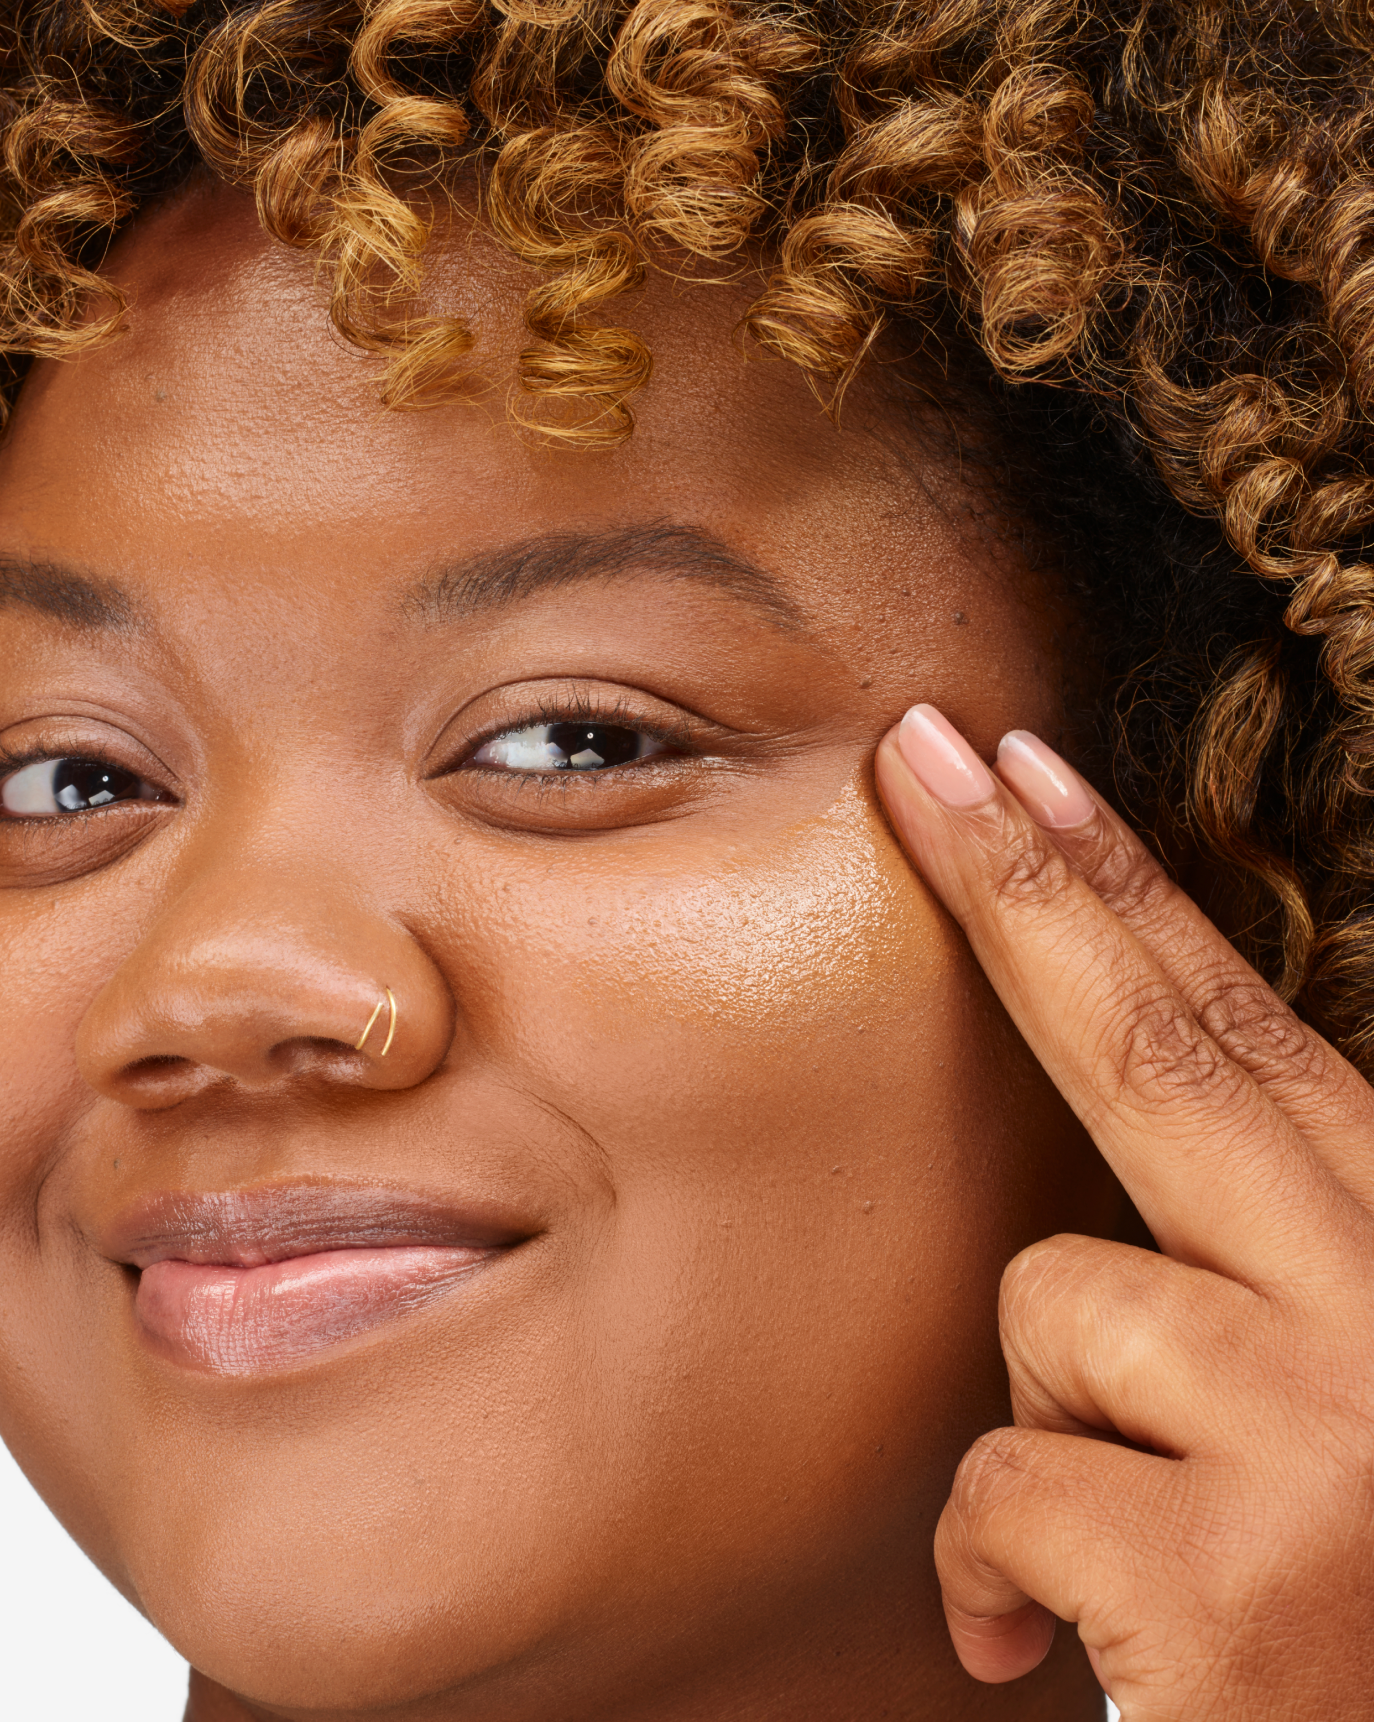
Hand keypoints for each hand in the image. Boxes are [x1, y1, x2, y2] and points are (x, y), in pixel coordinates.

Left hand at [876, 705, 1373, 1720]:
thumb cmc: (1335, 1620)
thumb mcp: (1318, 1413)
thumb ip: (1237, 1269)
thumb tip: (1087, 1177)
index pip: (1249, 1039)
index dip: (1128, 892)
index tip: (1024, 766)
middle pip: (1164, 1056)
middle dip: (1022, 884)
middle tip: (919, 749)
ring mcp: (1340, 1435)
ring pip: (1053, 1303)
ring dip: (1045, 1421)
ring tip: (1120, 1553)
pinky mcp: (1245, 1578)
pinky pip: (1006, 1483)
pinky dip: (994, 1569)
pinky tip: (1062, 1651)